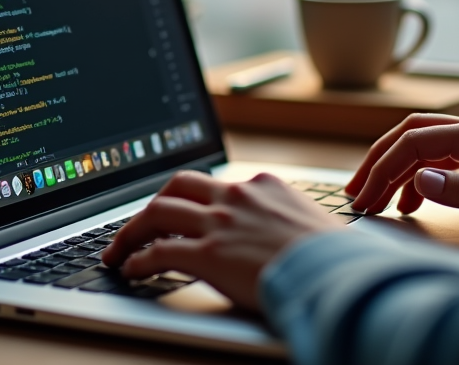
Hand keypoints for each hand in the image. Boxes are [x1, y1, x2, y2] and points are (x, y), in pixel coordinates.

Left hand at [101, 170, 345, 310]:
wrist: (340, 274)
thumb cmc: (338, 258)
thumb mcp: (314, 224)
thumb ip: (288, 220)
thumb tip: (288, 235)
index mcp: (263, 185)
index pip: (214, 184)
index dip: (190, 198)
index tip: (180, 209)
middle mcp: (237, 196)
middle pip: (177, 187)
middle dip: (152, 205)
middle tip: (138, 224)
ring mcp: (220, 223)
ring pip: (157, 213)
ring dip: (131, 231)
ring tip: (118, 249)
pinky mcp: (209, 254)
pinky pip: (159, 252)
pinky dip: (138, 260)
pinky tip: (131, 270)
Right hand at [345, 114, 458, 220]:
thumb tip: (417, 179)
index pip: (414, 141)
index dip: (384, 167)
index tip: (365, 196)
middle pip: (409, 134)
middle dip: (377, 161)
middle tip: (355, 192)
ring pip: (419, 144)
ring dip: (392, 168)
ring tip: (371, 198)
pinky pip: (436, 158)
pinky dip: (415, 177)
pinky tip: (408, 203)